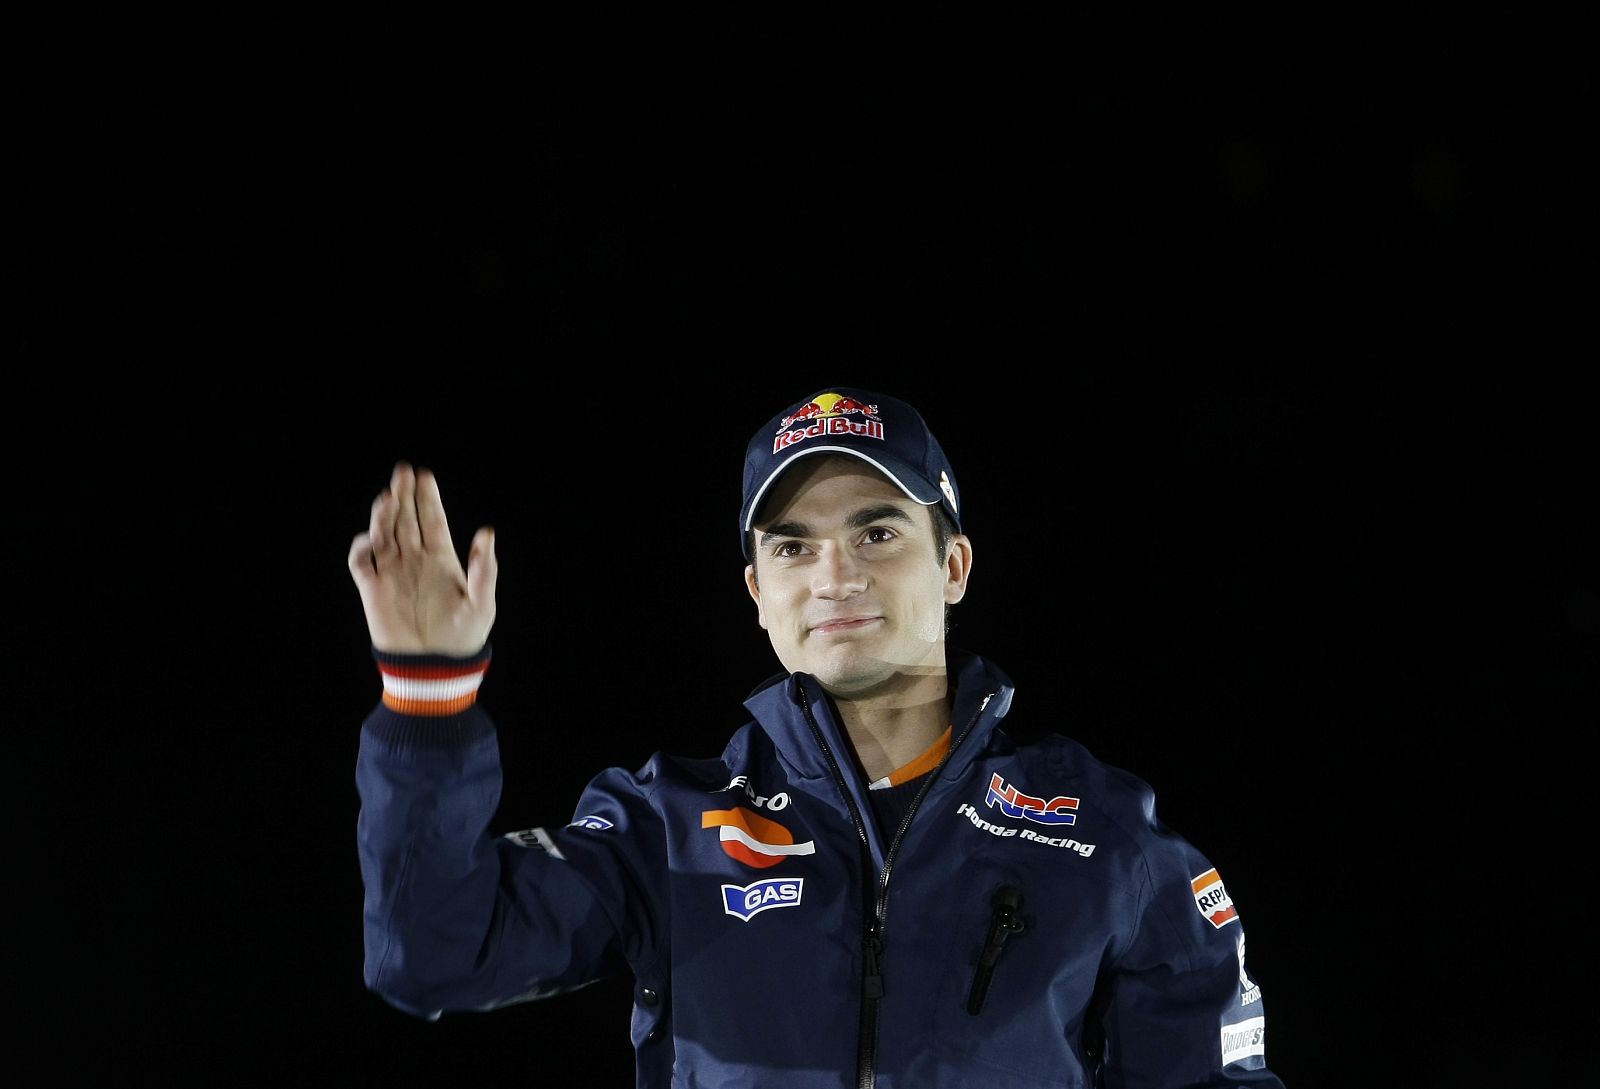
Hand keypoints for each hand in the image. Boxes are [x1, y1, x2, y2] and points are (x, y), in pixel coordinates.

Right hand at [347, 461, 497, 654]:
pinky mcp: (373, 591)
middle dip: (404, 495)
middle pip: (407, 520)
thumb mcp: (481, 604)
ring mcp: (393, 574)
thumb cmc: (463, 638)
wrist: (434, 668)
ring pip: (384, 535)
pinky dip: (362, 548)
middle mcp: (415, 562)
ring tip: (388, 496)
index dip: (428, 498)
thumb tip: (487, 533)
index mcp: (442, 561)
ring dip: (384, 515)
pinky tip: (372, 539)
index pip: (432, 521)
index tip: (424, 475)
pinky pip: (361, 562)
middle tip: (402, 471)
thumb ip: (483, 570)